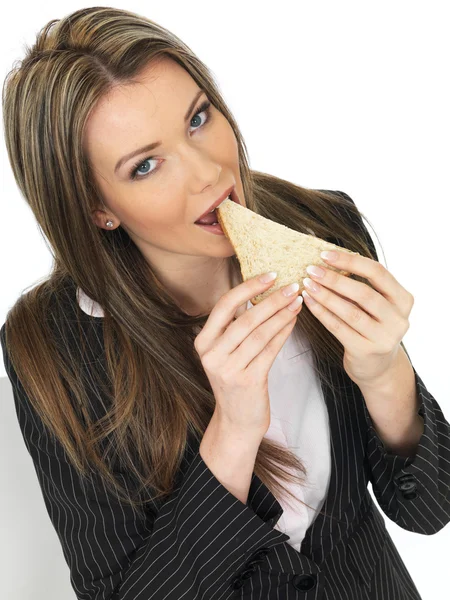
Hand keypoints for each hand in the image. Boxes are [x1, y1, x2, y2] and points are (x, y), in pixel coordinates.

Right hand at [194, 273, 303, 433]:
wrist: (237, 421)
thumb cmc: (236, 379)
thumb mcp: (226, 352)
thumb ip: (235, 326)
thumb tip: (260, 291)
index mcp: (203, 342)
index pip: (224, 306)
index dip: (247, 288)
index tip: (270, 275)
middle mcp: (211, 354)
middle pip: (245, 319)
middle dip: (272, 300)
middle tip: (292, 285)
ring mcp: (228, 369)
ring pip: (260, 334)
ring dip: (282, 314)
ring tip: (298, 300)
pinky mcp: (248, 381)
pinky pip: (270, 350)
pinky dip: (284, 332)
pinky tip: (294, 321)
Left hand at [301, 250, 413, 387]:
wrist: (378, 368)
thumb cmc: (373, 327)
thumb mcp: (377, 305)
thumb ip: (364, 285)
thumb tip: (330, 260)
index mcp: (404, 300)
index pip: (378, 273)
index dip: (351, 261)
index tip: (325, 254)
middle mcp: (398, 319)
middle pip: (364, 293)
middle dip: (334, 279)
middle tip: (311, 270)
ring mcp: (384, 338)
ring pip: (350, 312)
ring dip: (325, 296)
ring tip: (307, 284)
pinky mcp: (366, 351)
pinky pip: (339, 328)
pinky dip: (321, 313)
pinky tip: (309, 302)